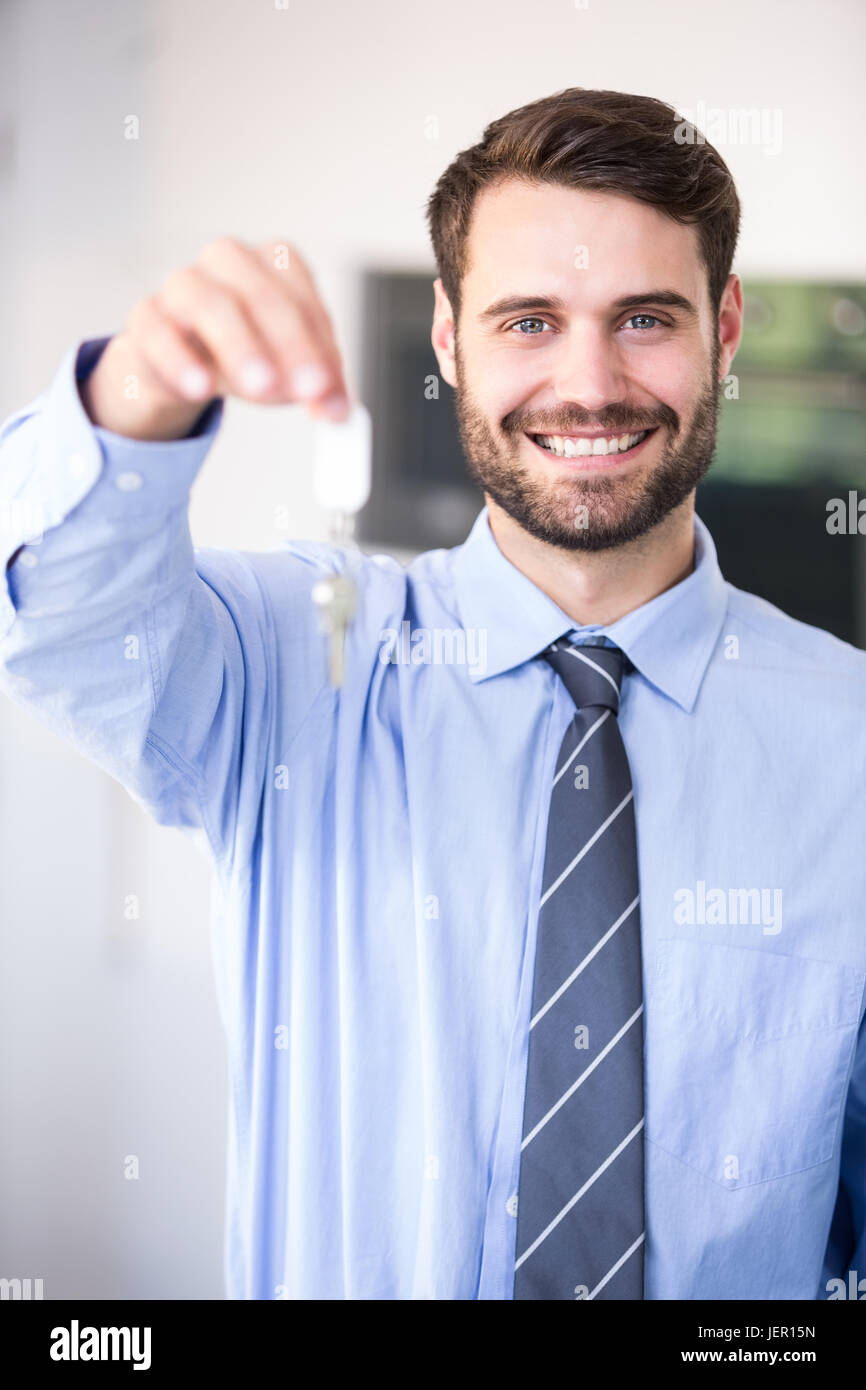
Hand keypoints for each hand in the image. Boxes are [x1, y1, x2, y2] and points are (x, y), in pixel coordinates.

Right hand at [80, 237, 351, 439]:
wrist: (177, 365)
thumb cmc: (243, 353)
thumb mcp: (289, 369)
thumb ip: (319, 388)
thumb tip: (336, 410)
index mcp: (272, 264)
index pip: (300, 294)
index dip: (317, 343)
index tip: (327, 387)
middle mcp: (226, 263)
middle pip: (260, 294)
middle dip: (289, 345)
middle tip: (306, 389)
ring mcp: (182, 286)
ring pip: (207, 303)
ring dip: (239, 346)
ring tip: (259, 386)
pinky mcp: (145, 319)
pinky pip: (157, 332)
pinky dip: (180, 361)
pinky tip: (199, 388)